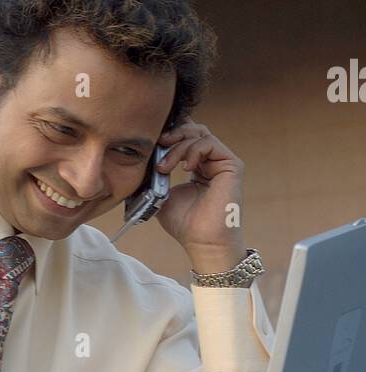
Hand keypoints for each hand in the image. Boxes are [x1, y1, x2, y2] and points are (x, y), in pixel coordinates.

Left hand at [154, 117, 246, 269]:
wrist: (202, 242)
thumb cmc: (185, 224)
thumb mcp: (161, 195)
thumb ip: (154, 177)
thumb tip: (139, 161)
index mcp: (197, 167)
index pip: (185, 138)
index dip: (170, 134)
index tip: (152, 143)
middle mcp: (211, 162)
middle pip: (194, 129)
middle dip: (173, 133)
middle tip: (158, 144)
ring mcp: (222, 163)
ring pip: (199, 135)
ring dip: (177, 147)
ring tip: (165, 167)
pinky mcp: (232, 166)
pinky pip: (209, 143)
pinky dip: (192, 151)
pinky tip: (183, 168)